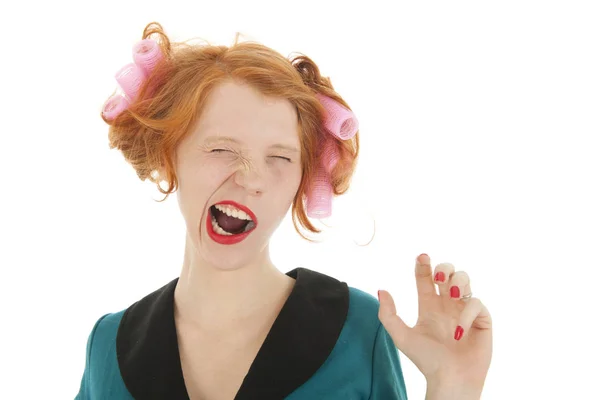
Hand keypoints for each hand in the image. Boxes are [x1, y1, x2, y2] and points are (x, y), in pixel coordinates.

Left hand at [377, 254, 492, 392]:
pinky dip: (467, 313)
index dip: (424, 265)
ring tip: (452, 294)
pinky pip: (477, 303)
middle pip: (448, 273)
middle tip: (438, 278)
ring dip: (459, 281)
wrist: (449, 379)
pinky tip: (458, 330)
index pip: (426, 279)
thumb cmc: (427, 360)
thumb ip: (388, 314)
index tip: (422, 256)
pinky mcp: (482, 320)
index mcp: (429, 306)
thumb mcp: (402, 336)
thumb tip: (382, 290)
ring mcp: (464, 310)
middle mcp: (447, 304)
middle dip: (444, 269)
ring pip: (465, 280)